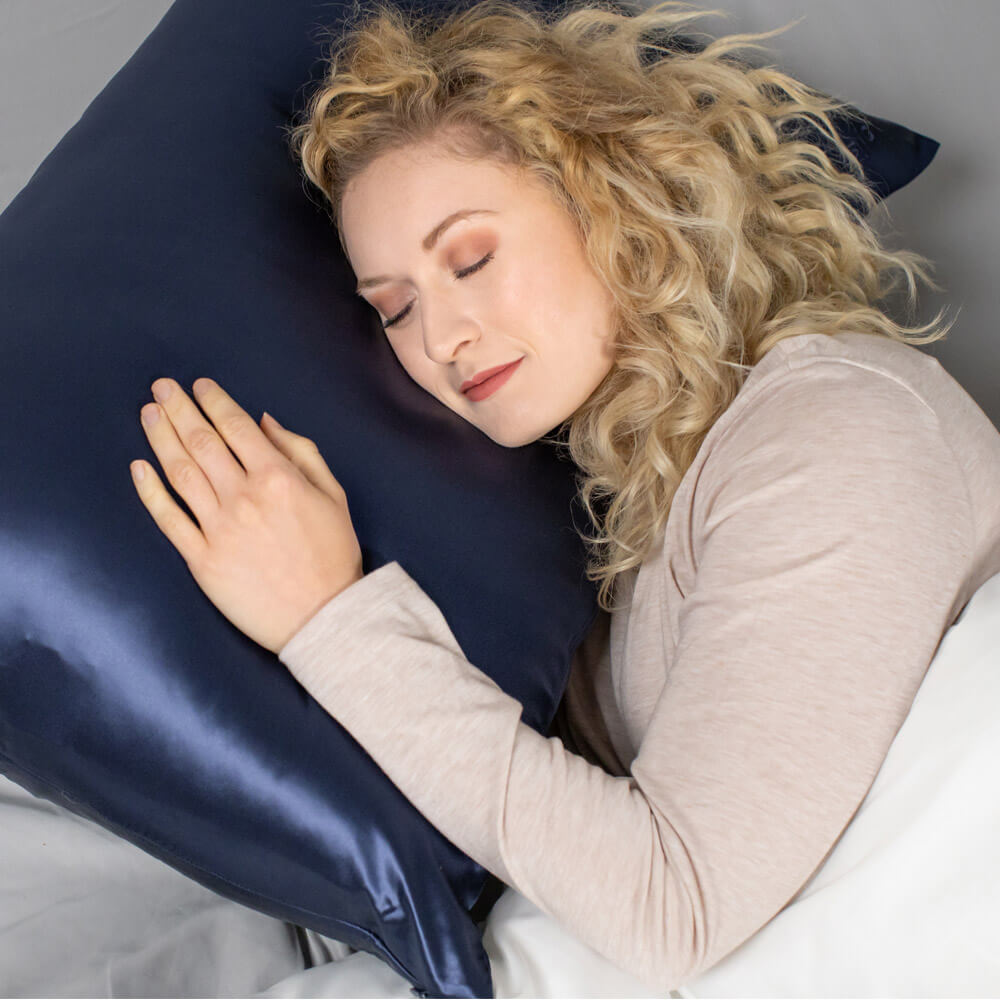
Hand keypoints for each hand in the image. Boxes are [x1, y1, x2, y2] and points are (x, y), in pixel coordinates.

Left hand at [130, 376, 363, 653]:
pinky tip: (139, 467)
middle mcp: (243, 497)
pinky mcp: (201, 559)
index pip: (236, 428)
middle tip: (162, 386)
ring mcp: (218, 528)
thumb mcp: (334, 495)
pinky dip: (150, 490)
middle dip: (180, 409)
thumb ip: (301, 453)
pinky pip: (168, 518)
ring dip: (161, 438)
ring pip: (180, 472)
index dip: (214, 401)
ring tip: (149, 412)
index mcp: (278, 478)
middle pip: (201, 442)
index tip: (199, 385)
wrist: (323, 616)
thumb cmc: (333, 554)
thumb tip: (265, 422)